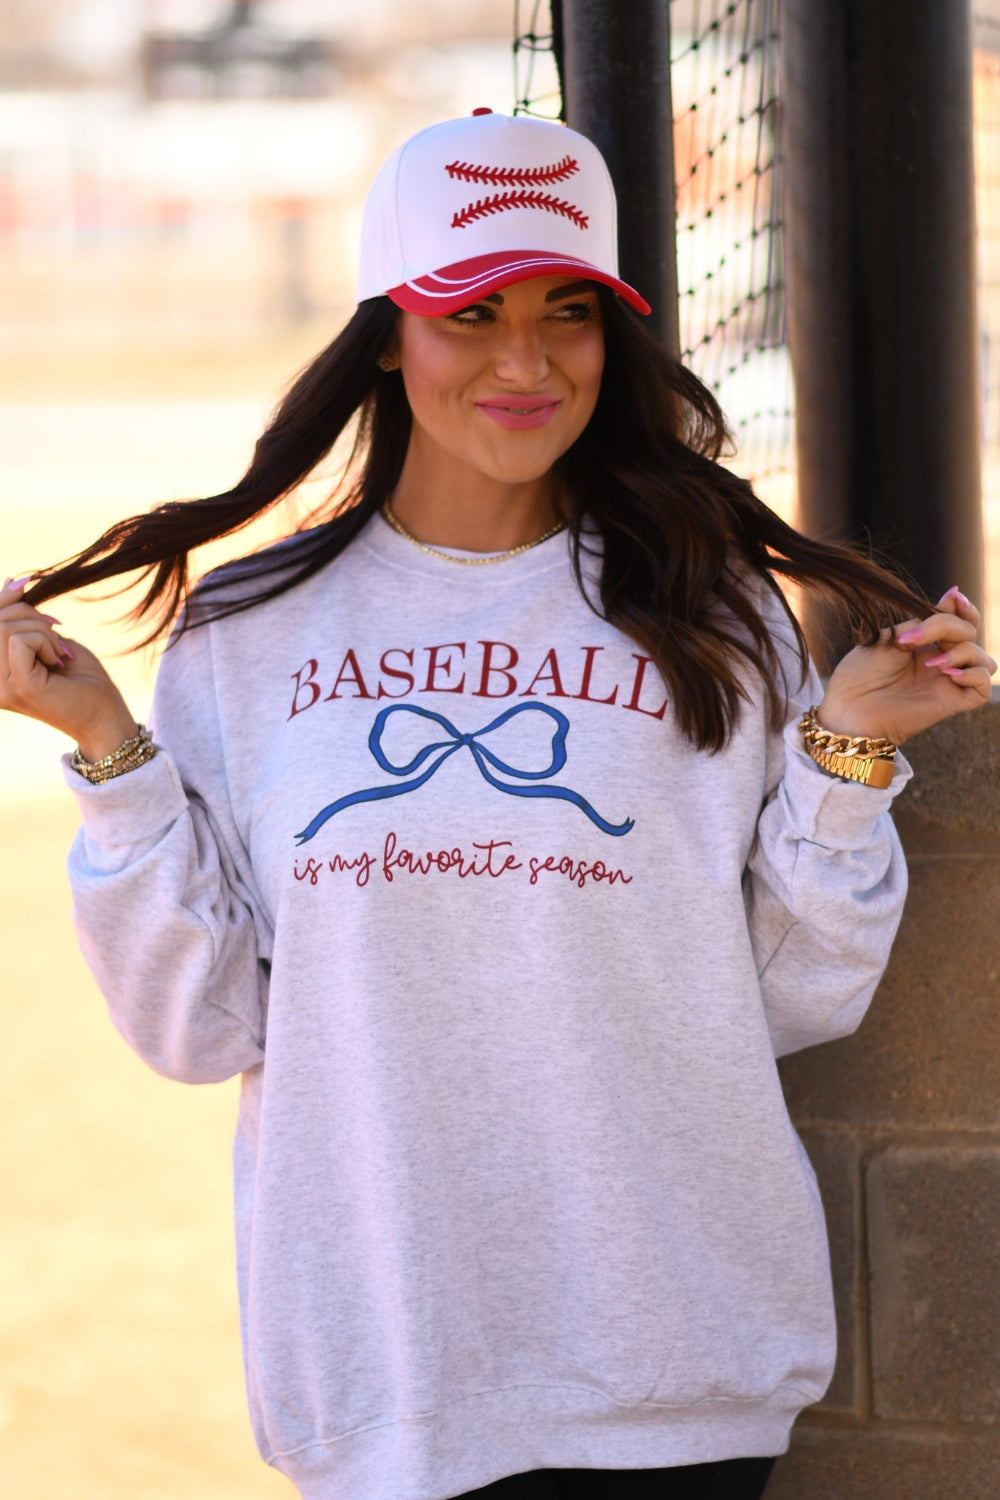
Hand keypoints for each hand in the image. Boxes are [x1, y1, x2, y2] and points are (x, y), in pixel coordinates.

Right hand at [0, 575, 137, 758]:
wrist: (105, 716)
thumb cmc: (80, 678)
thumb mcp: (47, 639)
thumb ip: (23, 618)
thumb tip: (13, 580)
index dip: (2, 598)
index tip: (25, 583)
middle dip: (29, 615)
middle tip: (57, 636)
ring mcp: (0, 686)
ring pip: (4, 628)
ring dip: (41, 631)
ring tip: (59, 652)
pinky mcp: (18, 686)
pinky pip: (20, 640)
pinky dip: (45, 641)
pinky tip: (58, 660)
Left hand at [817, 586, 996, 743]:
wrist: (848, 708)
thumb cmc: (860, 674)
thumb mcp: (890, 636)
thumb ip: (922, 619)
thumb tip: (954, 593)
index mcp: (926, 644)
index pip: (960, 620)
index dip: (964, 607)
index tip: (953, 597)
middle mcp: (940, 662)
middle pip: (970, 633)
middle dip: (947, 626)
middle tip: (912, 639)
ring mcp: (947, 683)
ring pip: (985, 660)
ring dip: (963, 652)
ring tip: (931, 662)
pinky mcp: (951, 703)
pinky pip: (983, 687)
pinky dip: (973, 674)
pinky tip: (947, 673)